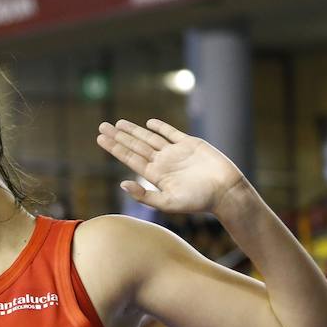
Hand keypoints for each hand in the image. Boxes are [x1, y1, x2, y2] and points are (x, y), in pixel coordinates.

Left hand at [98, 119, 247, 215]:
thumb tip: (122, 183)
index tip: (100, 139)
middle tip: (102, 126)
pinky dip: (160, 127)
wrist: (226, 191)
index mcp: (155, 175)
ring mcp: (175, 152)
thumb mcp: (168, 203)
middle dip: (118, 136)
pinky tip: (149, 123)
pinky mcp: (191, 144)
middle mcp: (163, 162)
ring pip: (150, 137)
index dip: (115, 148)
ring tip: (118, 123)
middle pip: (136, 146)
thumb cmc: (199, 201)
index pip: (130, 158)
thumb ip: (145, 196)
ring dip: (134, 130)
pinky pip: (172, 133)